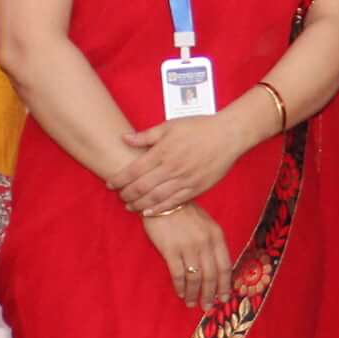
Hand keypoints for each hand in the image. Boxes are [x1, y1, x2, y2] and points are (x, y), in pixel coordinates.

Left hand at [107, 109, 256, 215]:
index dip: (119, 179)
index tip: (110, 184)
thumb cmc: (199, 127)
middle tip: (119, 197)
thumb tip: (124, 138)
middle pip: (142, 187)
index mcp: (162, 151)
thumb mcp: (170, 125)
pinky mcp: (196, 188)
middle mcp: (171, 168)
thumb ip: (146, 135)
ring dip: (140, 204)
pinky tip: (149, 212)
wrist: (228, 135)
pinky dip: (160, 209)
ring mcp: (184, 180)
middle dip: (127, 195)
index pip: (133, 170)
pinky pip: (174, 202)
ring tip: (130, 207)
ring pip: (156, 198)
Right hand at [144, 202, 233, 309]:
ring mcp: (188, 246)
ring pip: (195, 278)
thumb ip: (213, 243)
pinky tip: (180, 293)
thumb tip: (217, 269)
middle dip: (210, 294)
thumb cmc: (185, 213)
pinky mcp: (171, 249)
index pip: (225, 266)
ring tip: (192, 304)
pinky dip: (180, 287)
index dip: (225, 285)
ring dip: (194, 294)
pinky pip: (179, 274)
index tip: (224, 298)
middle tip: (208, 307)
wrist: (162, 200)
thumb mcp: (206, 224)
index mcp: (217, 236)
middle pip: (211, 275)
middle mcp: (205, 242)